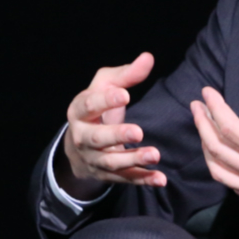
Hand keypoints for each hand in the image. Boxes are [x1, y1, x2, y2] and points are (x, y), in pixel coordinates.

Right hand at [61, 52, 165, 194]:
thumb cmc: (96, 106)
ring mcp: (93, 159)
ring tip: (155, 155)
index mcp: (79, 111)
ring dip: (133, 160)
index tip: (124, 94)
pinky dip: (142, 180)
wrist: (79, 143)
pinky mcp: (107, 175)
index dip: (105, 100)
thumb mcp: (105, 85)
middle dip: (117, 136)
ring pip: (112, 162)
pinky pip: (125, 179)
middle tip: (138, 132)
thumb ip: (126, 74)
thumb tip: (148, 58)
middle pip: (96, 138)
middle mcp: (82, 137)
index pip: (89, 105)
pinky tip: (160, 179)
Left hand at [189, 76, 238, 238]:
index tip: (207, 93)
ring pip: (221, 172)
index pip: (233, 129)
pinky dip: (221, 169)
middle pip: (219, 150)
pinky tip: (223, 159)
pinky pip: (234, 187)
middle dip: (203, 125)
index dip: (216, 108)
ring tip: (203, 130)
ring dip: (207, 149)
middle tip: (196, 106)